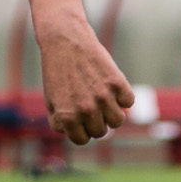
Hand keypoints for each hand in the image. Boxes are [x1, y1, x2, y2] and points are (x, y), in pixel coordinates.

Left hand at [38, 13, 134, 143]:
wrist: (65, 41)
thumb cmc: (56, 72)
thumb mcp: (51, 101)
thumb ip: (63, 122)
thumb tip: (79, 135)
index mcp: (67, 117)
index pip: (82, 140)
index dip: (81, 130)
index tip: (80, 119)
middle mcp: (86, 110)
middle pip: (101, 132)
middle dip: (96, 122)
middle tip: (91, 106)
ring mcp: (103, 97)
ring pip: (118, 121)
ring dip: (112, 112)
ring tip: (104, 99)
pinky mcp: (117, 83)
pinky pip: (129, 101)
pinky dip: (123, 96)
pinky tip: (112, 86)